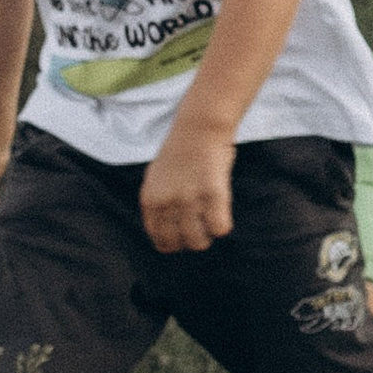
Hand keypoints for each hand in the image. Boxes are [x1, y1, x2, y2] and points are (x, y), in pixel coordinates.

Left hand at [141, 115, 236, 253]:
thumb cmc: (179, 150)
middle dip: (190, 241)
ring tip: (211, 222)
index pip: (159, 239)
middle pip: (178, 244)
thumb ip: (157, 202)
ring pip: (199, 241)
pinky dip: (222, 226)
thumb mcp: (155, 177)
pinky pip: (220, 228)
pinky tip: (222, 215)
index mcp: (150, 200)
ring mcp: (190, 199)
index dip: (173, 243)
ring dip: (206, 236)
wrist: (198, 128)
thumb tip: (164, 227)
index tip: (182, 238)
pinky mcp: (213, 193)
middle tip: (200, 229)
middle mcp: (167, 203)